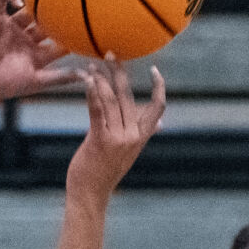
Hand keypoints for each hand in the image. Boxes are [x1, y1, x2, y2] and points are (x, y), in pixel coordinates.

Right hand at [0, 0, 78, 102]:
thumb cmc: (3, 86)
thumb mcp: (36, 81)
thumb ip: (60, 78)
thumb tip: (86, 77)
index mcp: (35, 54)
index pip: (57, 42)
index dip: (69, 36)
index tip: (83, 29)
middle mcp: (24, 39)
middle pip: (44, 22)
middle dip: (55, 15)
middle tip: (68, 6)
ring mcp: (9, 28)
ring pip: (26, 8)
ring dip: (35, 1)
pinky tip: (20, 0)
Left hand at [66, 57, 166, 204]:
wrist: (91, 194)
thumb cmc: (105, 171)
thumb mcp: (129, 152)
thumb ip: (143, 134)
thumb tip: (160, 123)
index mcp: (142, 137)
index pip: (158, 108)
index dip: (159, 88)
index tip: (155, 70)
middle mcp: (133, 136)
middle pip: (129, 97)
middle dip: (119, 73)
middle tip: (110, 54)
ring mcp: (118, 138)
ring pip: (112, 100)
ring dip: (101, 79)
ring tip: (91, 64)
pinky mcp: (101, 139)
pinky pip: (97, 110)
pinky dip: (92, 92)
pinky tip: (87, 79)